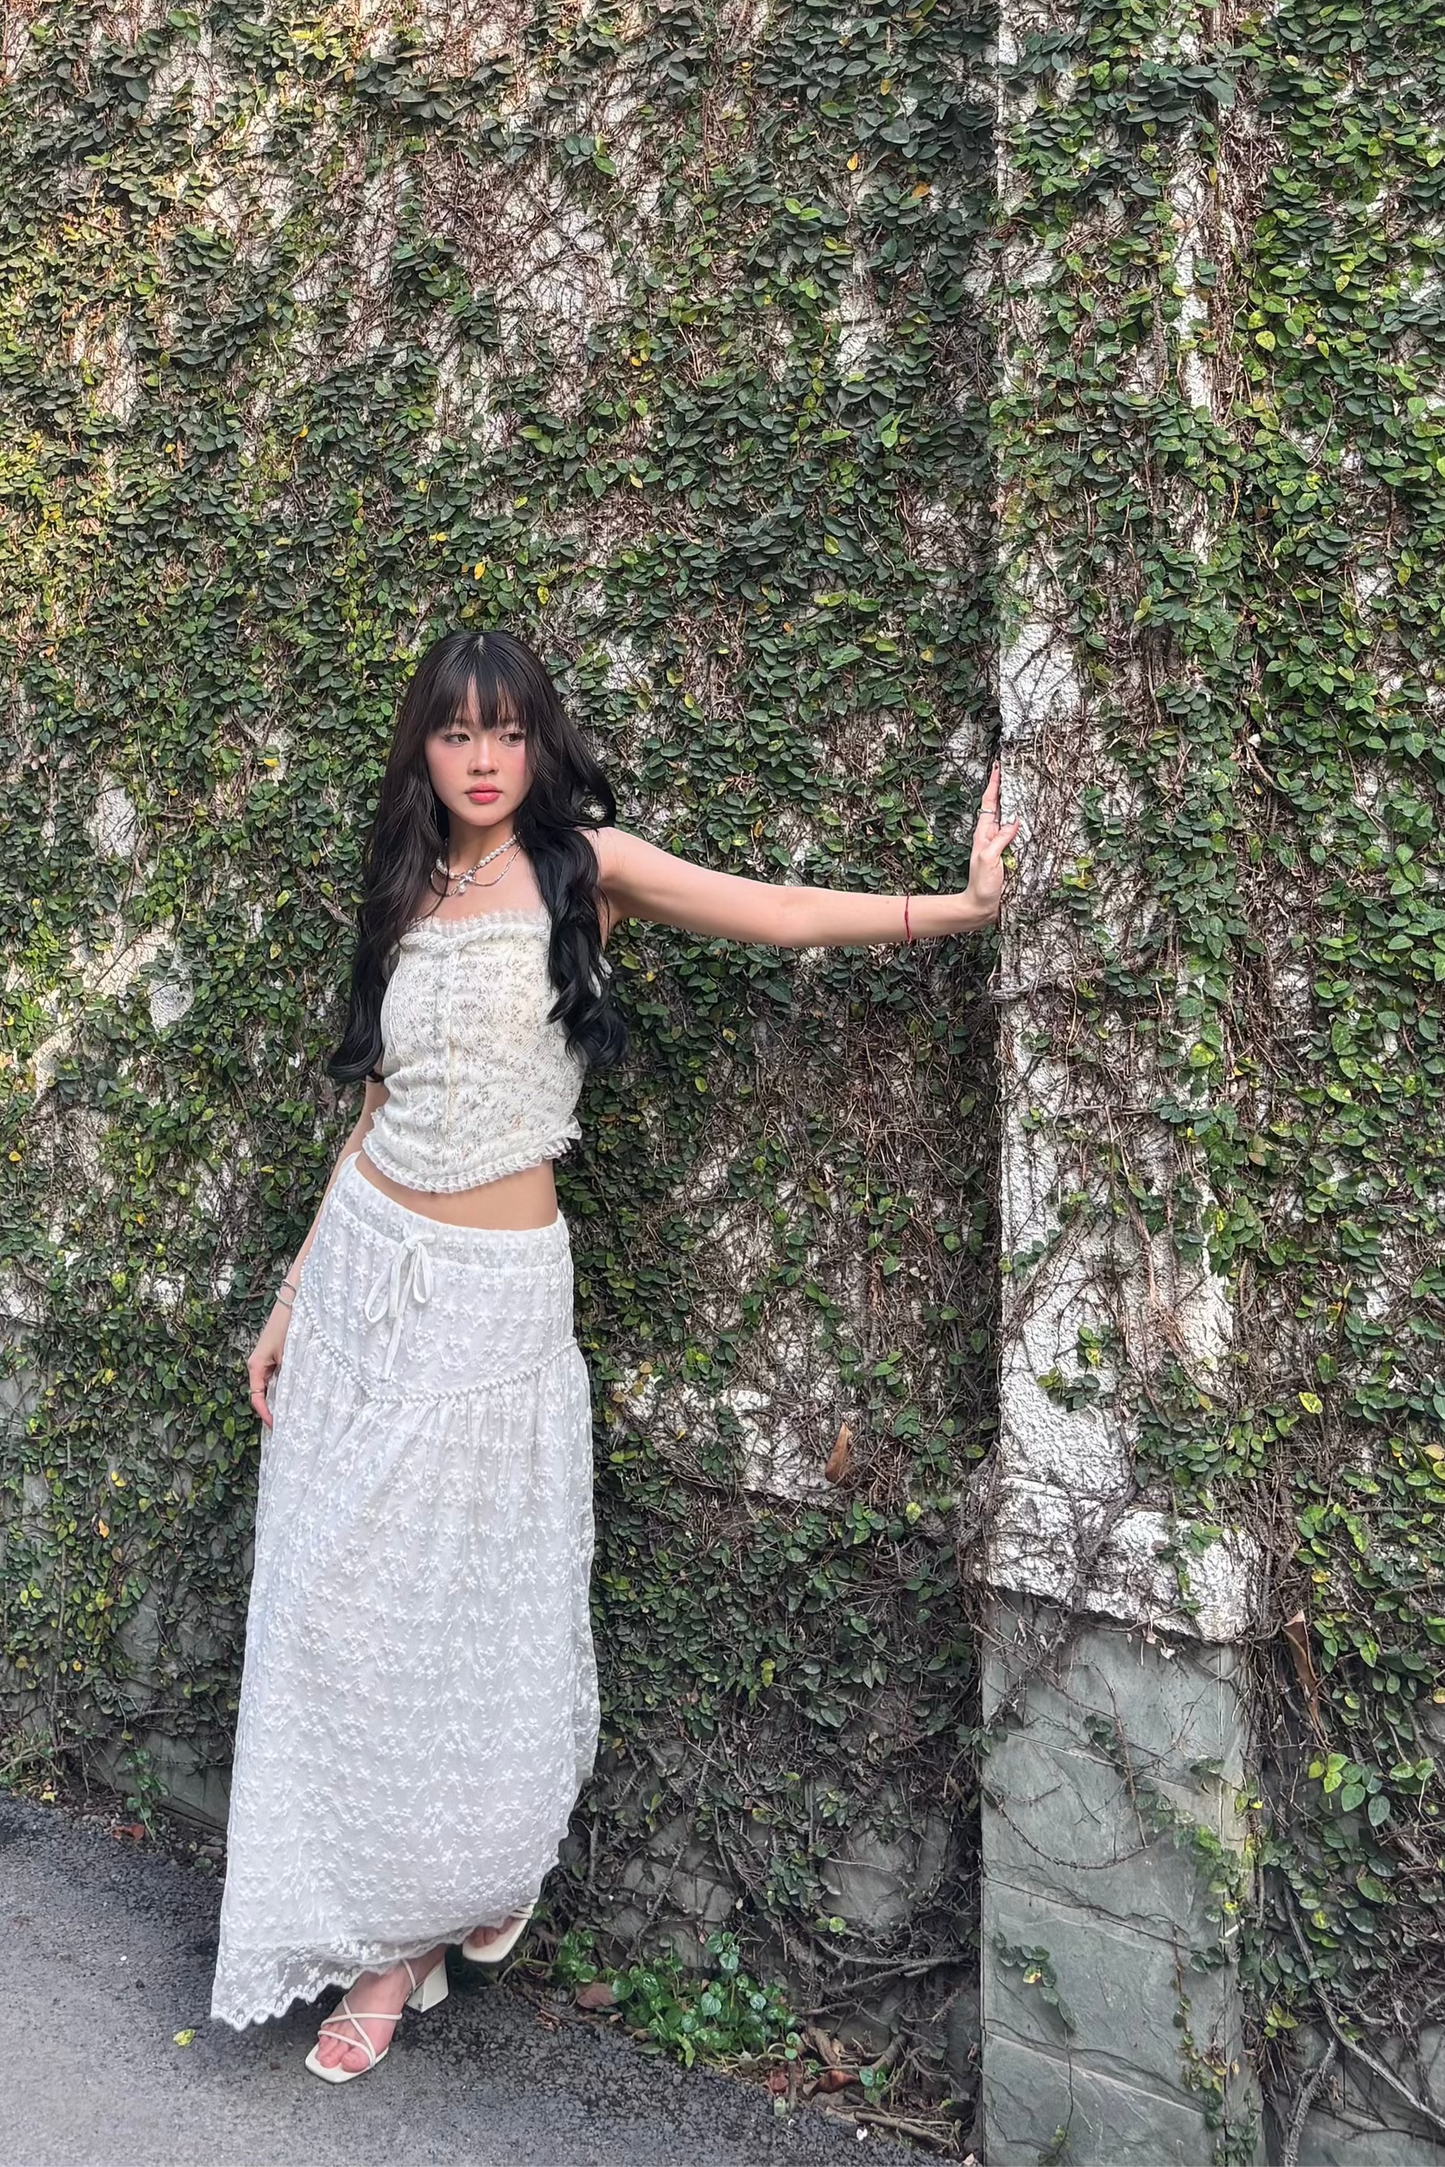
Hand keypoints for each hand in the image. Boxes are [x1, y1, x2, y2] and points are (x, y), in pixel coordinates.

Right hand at [248, 1300, 292, 1430]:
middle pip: (265, 1393)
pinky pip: (282, 1375)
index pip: (256, 1398)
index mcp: (256, 1365)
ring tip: (298, 1411)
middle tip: (291, 1424)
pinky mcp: (280, 1354)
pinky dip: (290, 1384)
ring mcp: (270, 1358)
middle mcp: (260, 1364)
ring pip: (274, 1385)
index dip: (266, 1415)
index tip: (277, 1427)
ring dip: (284, 1397)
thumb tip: (292, 1400)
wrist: (297, 1299)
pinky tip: (302, 1391)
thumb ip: (288, 1377)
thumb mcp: (289, 1356)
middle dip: (276, 1408)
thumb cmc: (289, 1325)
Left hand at [965, 761, 1019, 924]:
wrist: (982, 906)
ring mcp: (1001, 845)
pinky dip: (1024, 823)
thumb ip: (1000, 839)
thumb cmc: (981, 884)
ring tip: (1025, 787)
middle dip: (1007, 789)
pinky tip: (1031, 818)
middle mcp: (992, 836)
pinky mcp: (1010, 855)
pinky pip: (1018, 834)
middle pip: (1001, 807)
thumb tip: (1015, 821)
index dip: (993, 785)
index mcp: (984, 833)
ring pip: (1010, 819)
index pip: (989, 804)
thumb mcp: (988, 859)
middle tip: (1015, 771)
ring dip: (1017, 804)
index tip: (998, 768)